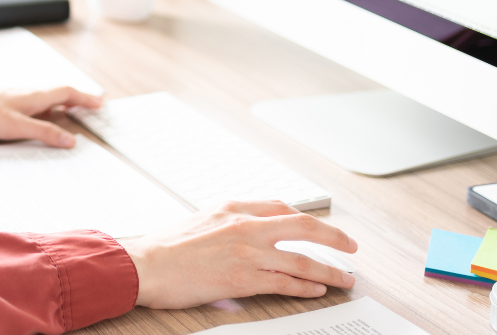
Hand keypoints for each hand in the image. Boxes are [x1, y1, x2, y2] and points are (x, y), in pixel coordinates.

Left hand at [0, 84, 102, 147]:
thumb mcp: (17, 127)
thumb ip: (44, 133)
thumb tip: (72, 140)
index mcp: (33, 95)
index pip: (67, 93)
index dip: (85, 98)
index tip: (100, 103)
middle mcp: (25, 91)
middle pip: (56, 92)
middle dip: (74, 99)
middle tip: (89, 106)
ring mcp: (11, 95)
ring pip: (41, 96)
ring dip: (57, 102)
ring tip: (66, 110)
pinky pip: (28, 101)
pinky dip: (40, 106)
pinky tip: (32, 114)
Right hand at [124, 201, 356, 308]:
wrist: (145, 263)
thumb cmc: (164, 245)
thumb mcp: (200, 219)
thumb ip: (227, 222)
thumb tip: (245, 232)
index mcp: (234, 206)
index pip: (281, 207)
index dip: (305, 220)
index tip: (317, 229)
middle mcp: (245, 225)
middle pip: (303, 226)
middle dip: (334, 237)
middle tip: (351, 246)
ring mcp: (247, 252)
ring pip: (301, 259)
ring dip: (329, 270)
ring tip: (344, 279)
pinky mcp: (244, 279)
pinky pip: (286, 282)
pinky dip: (306, 286)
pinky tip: (318, 289)